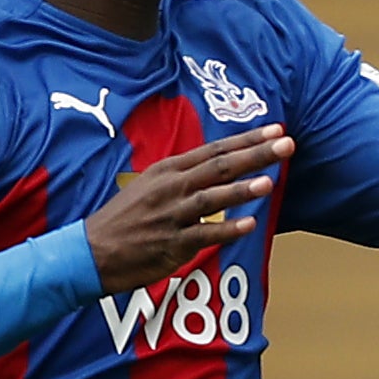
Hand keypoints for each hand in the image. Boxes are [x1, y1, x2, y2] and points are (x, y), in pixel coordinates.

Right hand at [84, 126, 291, 293]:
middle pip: (219, 167)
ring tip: (268, 181)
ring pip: (212, 199)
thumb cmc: (126, 217)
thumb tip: (219, 167)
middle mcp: (172, 188)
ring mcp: (171, 216)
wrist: (93, 250)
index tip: (276, 128)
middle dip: (255, 155)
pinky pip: (203, 235)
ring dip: (241, 190)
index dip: (247, 139)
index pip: (215, 150)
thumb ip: (185, 176)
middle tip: (285, 143)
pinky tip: (249, 224)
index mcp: (168, 170)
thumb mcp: (151, 185)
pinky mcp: (171, 244)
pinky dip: (227, 230)